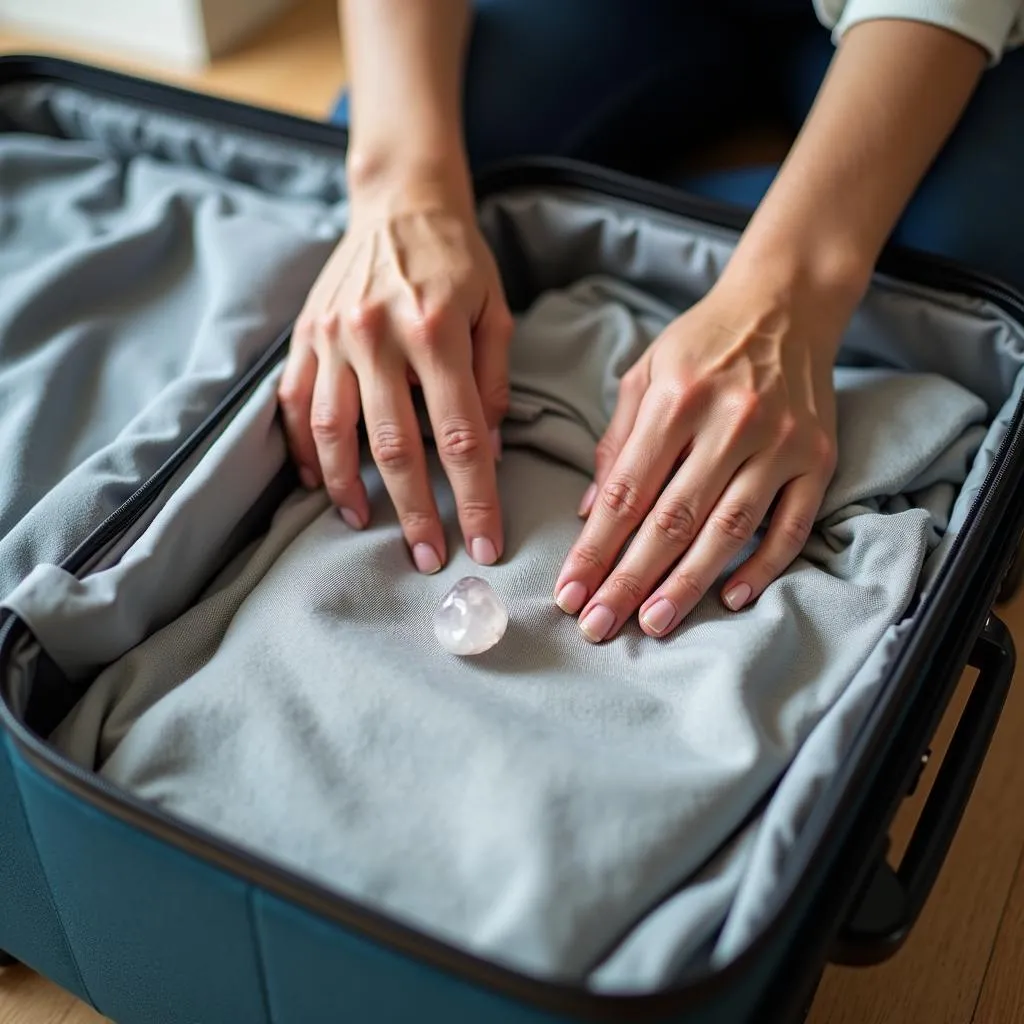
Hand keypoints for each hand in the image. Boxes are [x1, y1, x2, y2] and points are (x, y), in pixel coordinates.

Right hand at [278, 179, 513, 573]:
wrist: (401, 202)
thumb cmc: (459, 261)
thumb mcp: (496, 313)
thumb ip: (494, 385)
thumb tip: (489, 453)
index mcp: (436, 330)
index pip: (460, 436)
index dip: (475, 498)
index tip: (485, 544)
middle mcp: (377, 336)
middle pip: (394, 447)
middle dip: (414, 512)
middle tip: (427, 557)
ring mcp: (332, 337)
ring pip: (331, 433)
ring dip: (347, 490)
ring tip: (363, 525)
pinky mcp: (304, 336)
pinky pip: (293, 405)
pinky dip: (302, 450)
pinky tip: (318, 482)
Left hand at [553, 270, 841, 641]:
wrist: (786, 304)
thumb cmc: (703, 343)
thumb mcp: (646, 373)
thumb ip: (617, 442)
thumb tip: (590, 512)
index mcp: (677, 398)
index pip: (627, 491)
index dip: (595, 547)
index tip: (571, 591)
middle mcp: (730, 421)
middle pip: (672, 518)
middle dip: (630, 579)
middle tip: (599, 626)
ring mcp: (779, 442)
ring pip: (728, 528)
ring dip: (688, 583)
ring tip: (653, 624)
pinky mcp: (817, 458)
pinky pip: (791, 525)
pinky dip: (763, 566)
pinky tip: (729, 598)